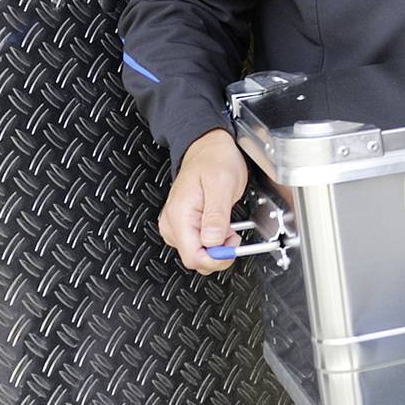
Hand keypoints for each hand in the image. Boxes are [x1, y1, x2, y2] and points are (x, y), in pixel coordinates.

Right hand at [160, 128, 249, 275]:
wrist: (207, 146)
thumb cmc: (214, 159)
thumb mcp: (221, 184)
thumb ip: (216, 215)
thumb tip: (212, 242)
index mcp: (179, 215)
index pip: (193, 256)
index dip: (216, 258)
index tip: (232, 247)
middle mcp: (173, 222)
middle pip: (195, 259)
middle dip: (218, 253)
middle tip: (232, 233)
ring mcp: (176, 224)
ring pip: (197, 254)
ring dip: (216, 247)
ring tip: (227, 226)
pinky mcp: (183, 224)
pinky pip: (198, 244)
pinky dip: (213, 241)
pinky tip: (220, 227)